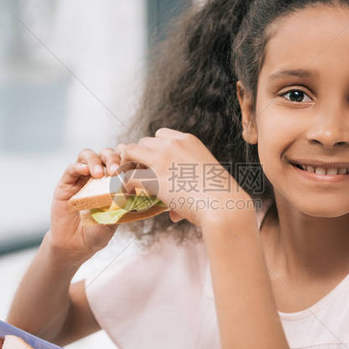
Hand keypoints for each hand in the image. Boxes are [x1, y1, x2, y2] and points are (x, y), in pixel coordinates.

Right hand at [47, 148, 122, 263]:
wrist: (75, 246)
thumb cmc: (97, 233)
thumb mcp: (113, 221)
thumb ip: (119, 205)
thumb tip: (131, 188)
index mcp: (112, 182)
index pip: (120, 161)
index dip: (126, 160)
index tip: (131, 169)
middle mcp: (97, 176)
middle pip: (105, 154)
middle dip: (112, 158)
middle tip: (115, 170)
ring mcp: (81, 178)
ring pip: (88, 155)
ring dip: (95, 160)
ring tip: (98, 173)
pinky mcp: (66, 183)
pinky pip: (71, 168)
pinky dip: (78, 166)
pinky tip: (85, 171)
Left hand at [116, 128, 252, 226]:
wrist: (223, 205)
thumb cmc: (220, 196)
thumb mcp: (205, 180)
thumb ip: (187, 189)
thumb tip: (174, 214)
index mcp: (188, 140)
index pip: (161, 134)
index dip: (154, 148)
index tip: (154, 162)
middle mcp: (173, 144)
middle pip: (143, 142)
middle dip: (139, 156)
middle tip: (138, 173)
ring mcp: (162, 159)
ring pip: (131, 152)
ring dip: (127, 164)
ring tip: (126, 180)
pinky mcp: (154, 178)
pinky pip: (128, 176)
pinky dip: (124, 184)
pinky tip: (126, 194)